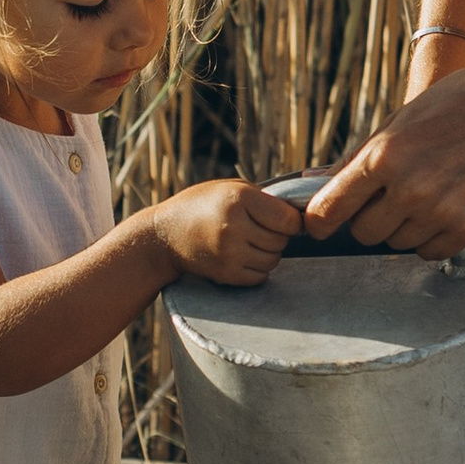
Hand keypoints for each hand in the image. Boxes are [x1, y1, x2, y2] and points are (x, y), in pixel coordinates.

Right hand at [152, 178, 301, 286]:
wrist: (164, 236)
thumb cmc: (201, 205)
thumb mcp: (229, 187)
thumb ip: (263, 198)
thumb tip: (300, 211)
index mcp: (238, 199)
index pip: (288, 218)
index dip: (292, 220)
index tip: (285, 220)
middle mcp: (234, 226)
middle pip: (281, 240)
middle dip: (278, 236)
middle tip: (261, 230)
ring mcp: (229, 253)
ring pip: (273, 260)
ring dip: (268, 253)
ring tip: (251, 242)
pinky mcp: (225, 274)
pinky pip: (260, 276)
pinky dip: (257, 269)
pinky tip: (243, 256)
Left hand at [300, 64, 464, 257]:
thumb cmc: (458, 104)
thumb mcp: (400, 118)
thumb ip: (360, 156)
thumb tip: (320, 184)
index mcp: (384, 156)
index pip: (331, 209)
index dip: (320, 220)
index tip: (320, 224)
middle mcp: (409, 188)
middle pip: (363, 234)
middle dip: (368, 219)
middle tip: (387, 197)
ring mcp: (440, 212)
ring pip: (397, 243)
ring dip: (403, 226)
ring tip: (427, 192)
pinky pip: (430, 252)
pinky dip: (431, 237)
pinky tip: (444, 208)